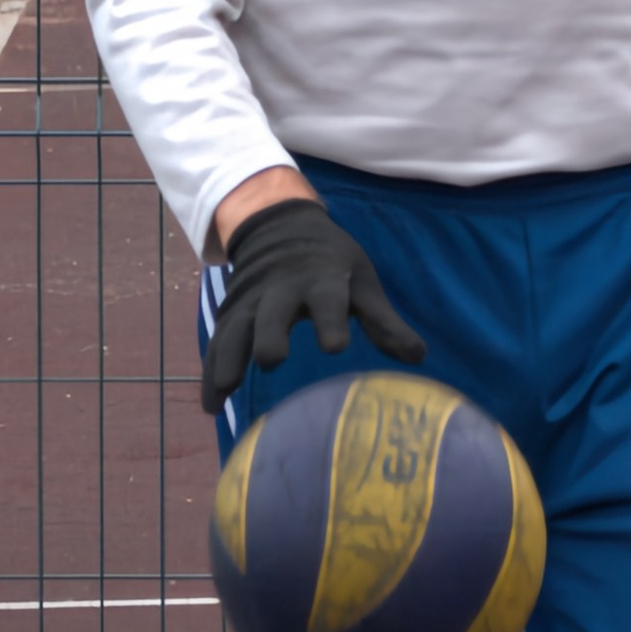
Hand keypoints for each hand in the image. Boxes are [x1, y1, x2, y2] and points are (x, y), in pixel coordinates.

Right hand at [200, 199, 427, 409]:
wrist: (280, 227)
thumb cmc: (332, 263)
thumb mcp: (361, 282)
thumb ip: (383, 321)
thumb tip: (418, 358)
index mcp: (321, 278)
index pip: (327, 298)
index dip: (330, 319)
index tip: (336, 346)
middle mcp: (281, 288)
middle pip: (271, 311)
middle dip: (269, 333)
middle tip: (272, 360)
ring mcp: (251, 300)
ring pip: (236, 328)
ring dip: (229, 356)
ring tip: (226, 389)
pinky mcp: (232, 313)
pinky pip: (218, 342)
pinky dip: (212, 370)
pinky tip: (212, 404)